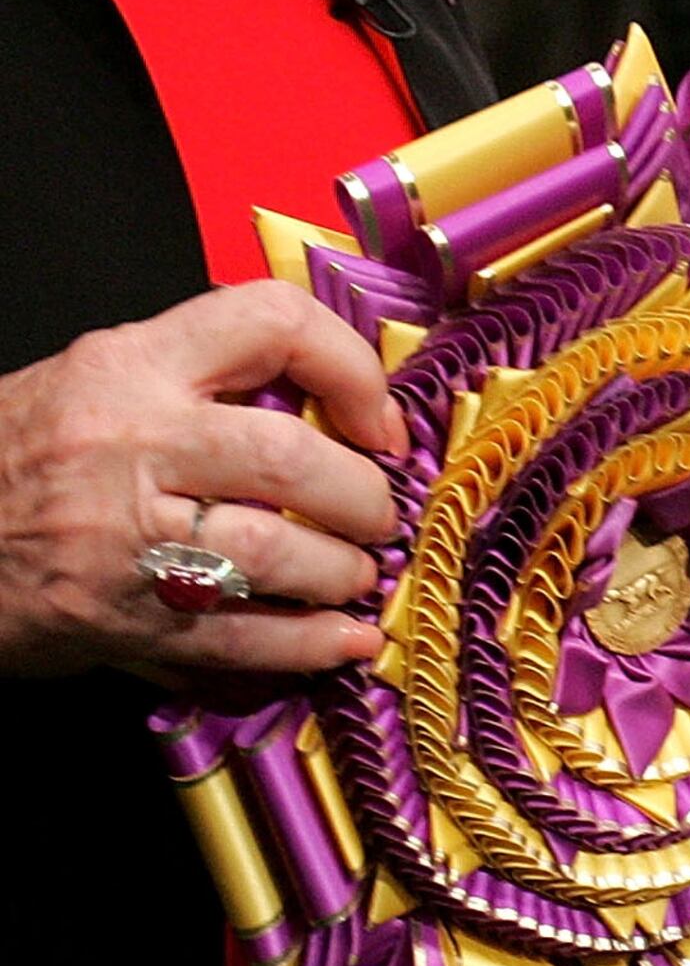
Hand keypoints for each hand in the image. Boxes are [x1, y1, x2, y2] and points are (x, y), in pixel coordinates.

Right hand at [0, 280, 406, 686]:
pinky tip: (344, 640)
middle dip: (363, 498)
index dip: (353, 370)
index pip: (271, 321)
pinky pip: (250, 637)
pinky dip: (315, 645)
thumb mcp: (91, 384)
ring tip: (353, 576)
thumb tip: (328, 408)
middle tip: (374, 517)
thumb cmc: (14, 459)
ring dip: (344, 574)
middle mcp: (132, 441)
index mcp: (129, 366)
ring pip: (283, 555)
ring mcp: (128, 536)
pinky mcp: (126, 617)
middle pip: (296, 459)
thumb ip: (199, 385)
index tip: (378, 422)